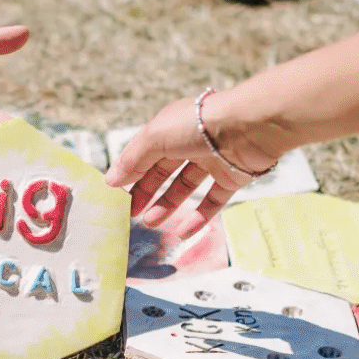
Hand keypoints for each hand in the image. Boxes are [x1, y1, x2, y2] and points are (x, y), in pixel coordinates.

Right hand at [105, 90, 278, 236]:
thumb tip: (110, 181)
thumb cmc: (196, 125)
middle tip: (130, 213)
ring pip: (185, 187)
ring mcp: (212, 160)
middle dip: (146, 191)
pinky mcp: (232, 177)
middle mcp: (191, 142)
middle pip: (163, 170)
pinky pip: (212, 201)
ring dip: (167, 205)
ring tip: (150, 223)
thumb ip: (132, 160)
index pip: (145, 152)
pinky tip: (182, 233)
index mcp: (171, 127)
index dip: (130, 172)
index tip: (115, 194)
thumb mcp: (154, 137)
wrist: (248, 127)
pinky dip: (198, 218)